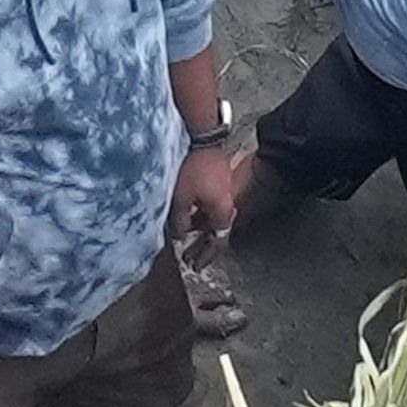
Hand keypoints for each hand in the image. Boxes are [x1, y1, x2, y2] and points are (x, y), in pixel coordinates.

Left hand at [171, 142, 243, 260]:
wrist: (205, 140)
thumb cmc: (193, 169)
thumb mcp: (181, 198)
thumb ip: (180, 220)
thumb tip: (179, 238)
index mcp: (222, 213)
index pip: (217, 243)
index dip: (206, 256)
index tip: (195, 266)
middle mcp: (227, 206)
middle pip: (214, 232)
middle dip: (201, 246)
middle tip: (188, 257)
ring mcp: (224, 194)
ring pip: (211, 219)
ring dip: (198, 229)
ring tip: (182, 235)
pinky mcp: (217, 184)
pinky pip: (209, 207)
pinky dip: (198, 215)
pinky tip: (184, 213)